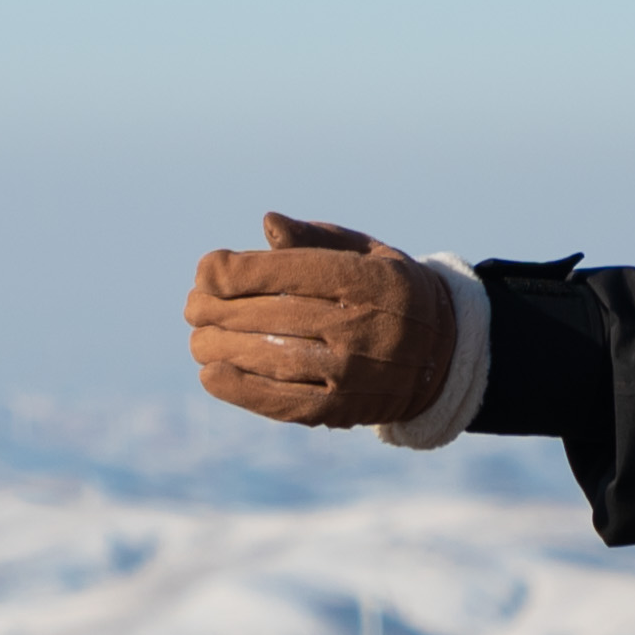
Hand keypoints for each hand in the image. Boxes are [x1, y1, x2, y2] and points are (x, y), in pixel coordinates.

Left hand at [186, 215, 459, 428]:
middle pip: (274, 316)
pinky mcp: (342, 411)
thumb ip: (315, 239)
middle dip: (219, 309)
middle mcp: (365, 327)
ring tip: (198, 338)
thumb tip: (267, 224)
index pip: (289, 273)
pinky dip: (241, 390)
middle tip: (192, 306)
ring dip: (221, 349)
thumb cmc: (387, 290)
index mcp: (370, 280)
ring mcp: (354, 374)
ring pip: (274, 359)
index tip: (206, 269)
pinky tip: (211, 375)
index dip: (236, 271)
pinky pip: (283, 402)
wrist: (442, 353)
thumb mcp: (364, 252)